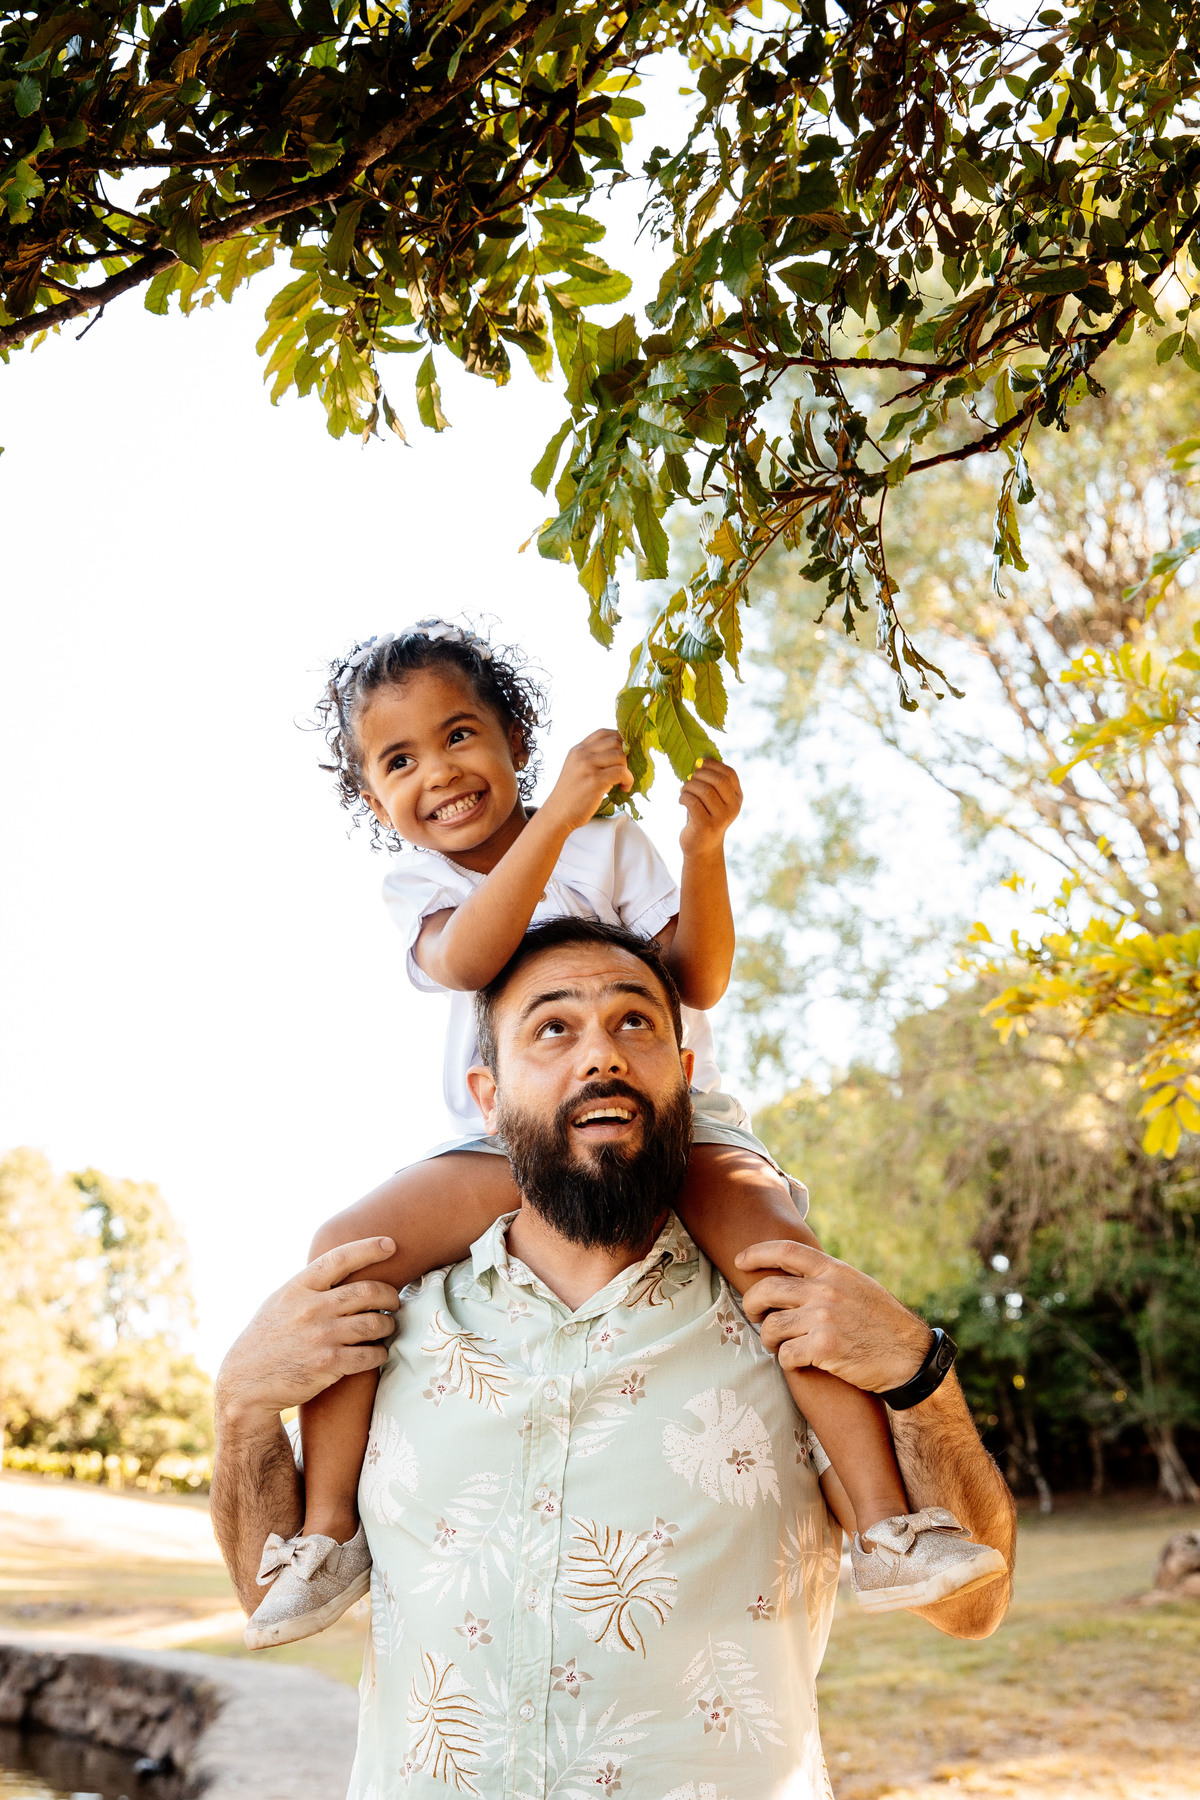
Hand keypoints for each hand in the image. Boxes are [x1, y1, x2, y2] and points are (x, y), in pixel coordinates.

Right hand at [215, 1238, 400, 1429]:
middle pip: (368, 1291)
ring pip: (375, 1323)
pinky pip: (370, 1355)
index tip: (390, 1244)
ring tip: (387, 1327)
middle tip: (395, 1301)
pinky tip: (377, 1353)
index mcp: (298, 1288)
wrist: (245, 1384)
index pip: (340, 1258)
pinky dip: (380, 1353)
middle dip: (390, 1295)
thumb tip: (340, 1270)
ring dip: (388, 1325)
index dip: (368, 1248)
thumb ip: (307, 1288)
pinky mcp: (329, 1364)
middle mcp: (312, 1308)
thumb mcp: (278, 1303)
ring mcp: (322, 1336)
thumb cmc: (264, 1341)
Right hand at [542, 729, 632, 833]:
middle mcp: (582, 754)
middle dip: (625, 755)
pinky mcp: (595, 780)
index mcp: (578, 750)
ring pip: (620, 756)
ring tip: (623, 781)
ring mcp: (588, 766)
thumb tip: (620, 753)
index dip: (619, 739)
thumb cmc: (571, 795)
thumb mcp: (576, 769)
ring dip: (627, 769)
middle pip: (615, 742)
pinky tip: (624, 788)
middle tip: (624, 770)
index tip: (625, 752)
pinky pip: (622, 772)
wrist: (558, 814)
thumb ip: (592, 758)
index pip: (603, 732)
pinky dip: (628, 780)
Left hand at [679, 758, 741, 857]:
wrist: (702, 847)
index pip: (729, 774)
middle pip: (718, 780)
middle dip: (700, 775)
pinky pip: (693, 802)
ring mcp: (721, 818)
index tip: (699, 763)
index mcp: (737, 798)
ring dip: (689, 786)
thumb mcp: (712, 799)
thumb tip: (699, 761)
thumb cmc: (704, 817)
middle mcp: (733, 808)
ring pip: (704, 790)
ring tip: (683, 790)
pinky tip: (681, 800)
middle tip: (689, 779)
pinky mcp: (706, 826)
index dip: (713, 764)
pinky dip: (684, 797)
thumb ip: (710, 781)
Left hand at [737, 1240, 932, 1392]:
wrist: (909, 1357)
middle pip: (767, 1289)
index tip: (740, 1261)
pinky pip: (785, 1355)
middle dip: (752, 1303)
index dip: (757, 1253)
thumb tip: (794, 1269)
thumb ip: (827, 1277)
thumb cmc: (882, 1322)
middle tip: (753, 1314)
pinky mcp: (823, 1348)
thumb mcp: (857, 1285)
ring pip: (771, 1326)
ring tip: (778, 1344)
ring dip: (769, 1339)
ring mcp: (823, 1318)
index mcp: (833, 1270)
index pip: (786, 1250)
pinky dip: (785, 1361)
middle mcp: (826, 1290)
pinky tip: (796, 1362)